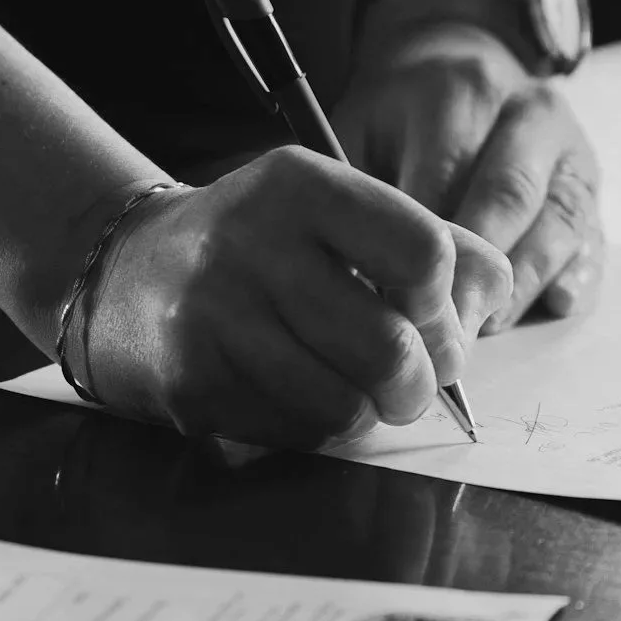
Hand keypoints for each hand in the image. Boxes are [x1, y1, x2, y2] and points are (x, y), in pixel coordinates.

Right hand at [80, 149, 512, 448]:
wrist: (124, 274)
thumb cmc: (257, 248)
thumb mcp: (333, 212)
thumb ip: (428, 241)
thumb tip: (496, 296)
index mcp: (300, 186)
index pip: (424, 252)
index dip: (445, 303)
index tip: (429, 315)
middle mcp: (252, 243)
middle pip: (392, 347)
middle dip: (419, 383)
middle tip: (409, 382)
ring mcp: (215, 316)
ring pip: (347, 406)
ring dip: (366, 413)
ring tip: (349, 388)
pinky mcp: (192, 382)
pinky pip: (295, 434)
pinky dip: (314, 429)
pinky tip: (292, 394)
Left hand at [338, 1, 604, 331]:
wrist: (457, 62)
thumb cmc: (397, 117)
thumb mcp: (359, 129)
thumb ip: (358, 192)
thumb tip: (357, 277)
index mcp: (461, 91)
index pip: (445, 180)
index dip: (421, 250)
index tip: (394, 304)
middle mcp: (527, 112)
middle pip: (508, 200)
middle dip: (474, 275)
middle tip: (442, 334)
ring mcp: (570, 147)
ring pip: (557, 224)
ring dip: (522, 286)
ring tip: (482, 328)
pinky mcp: (591, 183)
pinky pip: (592, 236)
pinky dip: (576, 277)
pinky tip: (553, 306)